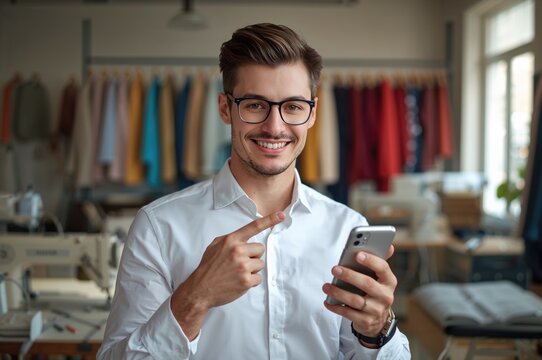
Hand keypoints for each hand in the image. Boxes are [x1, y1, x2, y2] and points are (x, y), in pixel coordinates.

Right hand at [171, 211, 284, 338]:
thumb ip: (231, 239)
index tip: (282, 215)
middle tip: (239, 263)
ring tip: (237, 272)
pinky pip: (258, 278)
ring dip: (252, 269)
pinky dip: (251, 281)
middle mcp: (238, 251)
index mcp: (231, 240)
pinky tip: (238, 281)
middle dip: (253, 256)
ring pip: (260, 264)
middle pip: (260, 249)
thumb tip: (245, 237)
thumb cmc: (208, 267)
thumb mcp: (215, 246)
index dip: (269, 220)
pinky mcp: (246, 280)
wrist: (200, 289)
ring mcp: (243, 266)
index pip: (253, 227)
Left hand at [323, 245, 396, 342]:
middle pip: (367, 283)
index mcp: (389, 281)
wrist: (378, 320)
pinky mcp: (366, 321)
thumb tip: (388, 245)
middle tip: (334, 269)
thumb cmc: (375, 291)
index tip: (357, 254)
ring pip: (355, 300)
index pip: (383, 268)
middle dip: (349, 275)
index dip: (371, 261)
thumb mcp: (380, 278)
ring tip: (326, 286)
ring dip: (338, 292)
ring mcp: (376, 310)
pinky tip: (327, 301)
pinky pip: (348, 313)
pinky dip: (336, 307)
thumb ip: (379, 261)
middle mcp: (385, 296)